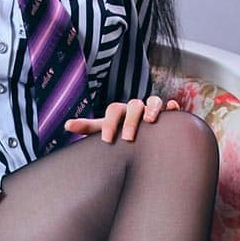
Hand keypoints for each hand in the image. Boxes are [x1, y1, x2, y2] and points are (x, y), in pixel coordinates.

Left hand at [65, 94, 180, 143]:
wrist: (142, 136)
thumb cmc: (121, 132)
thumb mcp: (105, 129)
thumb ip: (88, 127)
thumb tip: (66, 124)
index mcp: (121, 111)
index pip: (114, 110)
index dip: (109, 123)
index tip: (107, 140)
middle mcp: (137, 108)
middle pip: (134, 105)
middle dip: (131, 120)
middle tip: (128, 137)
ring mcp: (153, 110)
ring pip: (154, 101)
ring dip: (152, 108)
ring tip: (150, 121)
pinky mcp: (169, 115)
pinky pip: (173, 108)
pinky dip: (173, 108)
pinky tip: (172, 111)